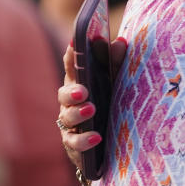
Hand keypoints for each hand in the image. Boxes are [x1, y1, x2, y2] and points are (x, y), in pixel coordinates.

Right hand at [57, 38, 126, 169]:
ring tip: (91, 109)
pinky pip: (74, 142)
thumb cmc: (111, 104)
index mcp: (79, 83)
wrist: (112, 143)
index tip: (76, 42)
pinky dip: (84, 140)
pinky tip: (97, 137)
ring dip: (78, 113)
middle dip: (72, 91)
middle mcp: (71, 102)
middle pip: (64, 94)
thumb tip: (120, 42)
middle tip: (83, 91)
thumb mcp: (116, 83)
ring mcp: (70, 123)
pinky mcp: (74, 144)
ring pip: (67, 117)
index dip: (72, 54)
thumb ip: (116, 64)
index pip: (72, 66)